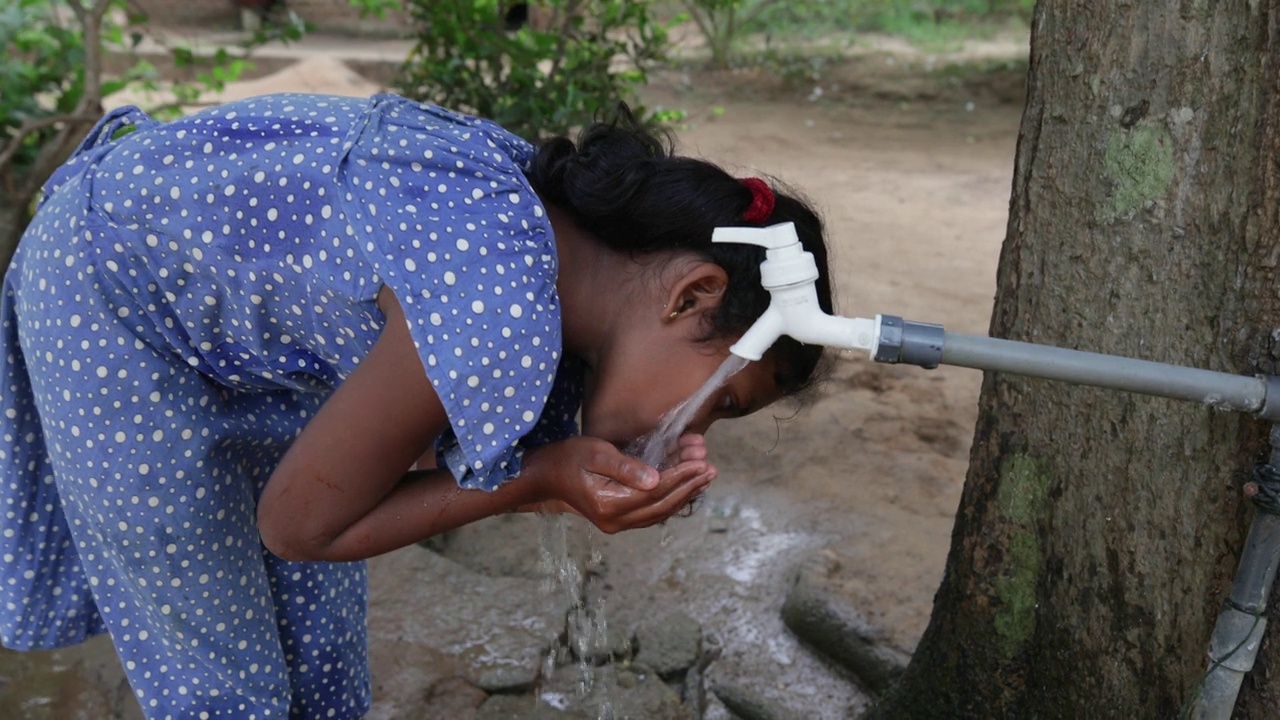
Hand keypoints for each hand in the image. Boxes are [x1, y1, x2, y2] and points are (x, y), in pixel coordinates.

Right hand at [523, 436, 716, 532]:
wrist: (543, 477)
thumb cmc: (566, 459)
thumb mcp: (594, 453)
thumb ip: (625, 467)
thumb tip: (656, 480)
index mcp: (610, 504)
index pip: (655, 492)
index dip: (680, 477)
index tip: (701, 462)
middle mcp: (616, 520)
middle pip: (662, 505)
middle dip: (689, 486)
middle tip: (712, 469)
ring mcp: (617, 523)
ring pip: (660, 511)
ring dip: (685, 494)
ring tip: (705, 477)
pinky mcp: (619, 518)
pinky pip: (652, 512)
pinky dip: (671, 498)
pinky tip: (686, 486)